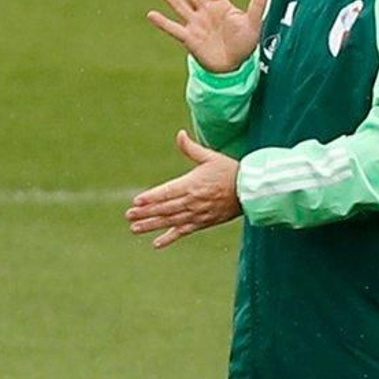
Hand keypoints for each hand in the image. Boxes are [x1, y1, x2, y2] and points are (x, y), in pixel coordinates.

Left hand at [126, 131, 241, 247]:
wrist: (250, 191)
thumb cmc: (230, 171)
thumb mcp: (211, 157)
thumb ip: (191, 148)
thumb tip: (179, 134)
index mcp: (192, 184)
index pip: (167, 192)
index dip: (151, 197)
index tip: (136, 202)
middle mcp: (192, 201)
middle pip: (164, 208)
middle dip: (145, 213)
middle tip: (128, 216)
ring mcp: (197, 214)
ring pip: (170, 221)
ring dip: (152, 225)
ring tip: (134, 229)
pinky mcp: (203, 223)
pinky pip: (183, 232)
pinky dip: (169, 238)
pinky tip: (156, 244)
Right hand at [148, 0, 271, 73]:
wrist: (235, 67)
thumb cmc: (245, 44)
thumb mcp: (253, 23)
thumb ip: (257, 4)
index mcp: (221, 5)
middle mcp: (205, 12)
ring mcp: (196, 24)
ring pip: (180, 6)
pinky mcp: (189, 39)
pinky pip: (174, 29)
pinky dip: (163, 22)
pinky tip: (151, 14)